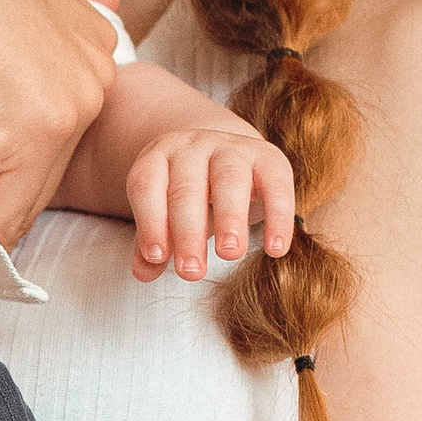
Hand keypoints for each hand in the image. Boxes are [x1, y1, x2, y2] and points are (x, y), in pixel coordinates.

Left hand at [124, 119, 296, 283]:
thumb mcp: (164, 213)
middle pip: (187, 188)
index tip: (158, 257)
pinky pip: (276, 185)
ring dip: (230, 219)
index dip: (151, 221)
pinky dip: (278, 217)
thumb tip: (143, 272)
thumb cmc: (187, 194)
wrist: (223, 153)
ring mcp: (232, 148)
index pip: (147, 186)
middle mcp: (193, 147)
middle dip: (188, 232)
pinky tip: (275, 250)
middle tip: (191, 272)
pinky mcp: (268, 156)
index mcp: (158, 157)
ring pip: (229, 179)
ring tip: (229, 255)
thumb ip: (152, 242)